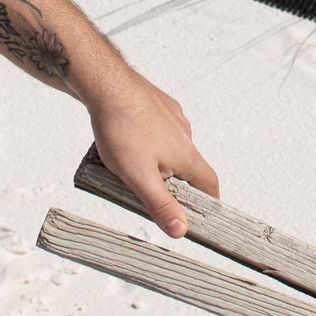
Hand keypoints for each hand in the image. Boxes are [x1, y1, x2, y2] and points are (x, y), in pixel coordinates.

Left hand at [84, 72, 217, 237]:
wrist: (105, 85)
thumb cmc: (121, 129)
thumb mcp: (138, 177)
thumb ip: (160, 205)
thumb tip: (181, 230)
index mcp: (186, 154)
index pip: (209, 183)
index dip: (210, 201)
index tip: (204, 213)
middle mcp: (185, 134)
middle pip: (188, 165)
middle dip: (174, 181)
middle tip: (151, 189)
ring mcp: (172, 116)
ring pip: (172, 145)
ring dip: (159, 158)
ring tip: (132, 162)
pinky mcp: (157, 104)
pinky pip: (158, 127)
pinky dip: (148, 138)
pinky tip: (128, 138)